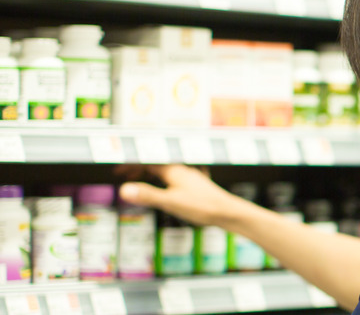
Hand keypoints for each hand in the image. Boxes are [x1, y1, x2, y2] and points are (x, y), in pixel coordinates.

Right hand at [117, 164, 238, 226]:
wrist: (227, 212)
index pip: (147, 162)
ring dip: (149, 175)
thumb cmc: (201, 206)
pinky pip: (172, 179)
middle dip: (138, 168)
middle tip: (122, 175)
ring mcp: (189, 177)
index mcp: (174, 170)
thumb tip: (124, 189)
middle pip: (155, 165)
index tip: (117, 170)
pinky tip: (162, 190)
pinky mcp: (194, 186)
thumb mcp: (171, 202)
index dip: (131, 165)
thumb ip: (148, 196)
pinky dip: (160, 182)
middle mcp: (181, 170)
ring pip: (164, 172)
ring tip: (137, 182)